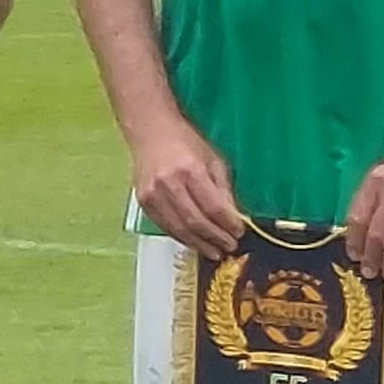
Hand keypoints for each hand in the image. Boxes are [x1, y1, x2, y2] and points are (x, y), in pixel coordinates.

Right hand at [125, 118, 244, 258]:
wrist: (151, 132)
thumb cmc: (186, 142)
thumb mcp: (214, 160)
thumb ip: (223, 190)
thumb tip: (233, 217)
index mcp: (191, 171)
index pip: (213, 206)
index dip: (228, 223)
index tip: (239, 231)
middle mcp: (169, 184)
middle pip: (196, 221)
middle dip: (215, 238)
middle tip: (229, 247)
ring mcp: (153, 195)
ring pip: (179, 229)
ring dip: (199, 244)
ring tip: (214, 252)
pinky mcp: (144, 202)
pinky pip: (165, 226)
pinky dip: (181, 237)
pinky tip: (194, 242)